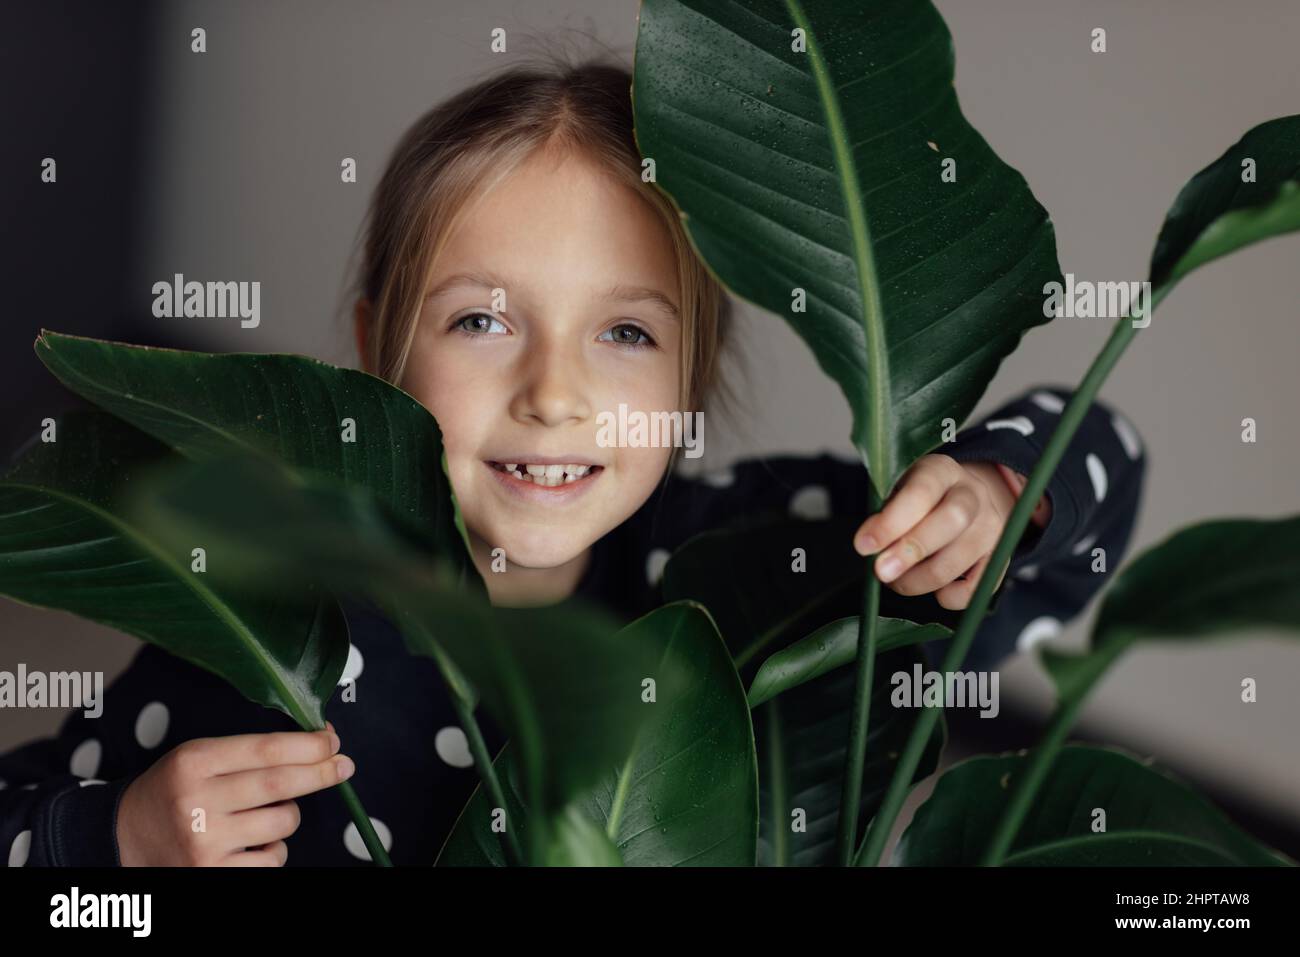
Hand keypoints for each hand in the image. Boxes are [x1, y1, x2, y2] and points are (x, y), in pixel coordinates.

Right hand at [115, 723, 352, 865]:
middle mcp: (196, 802)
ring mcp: (204, 842)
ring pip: (282, 823)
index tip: (333, 742)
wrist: (123, 839)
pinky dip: (274, 849)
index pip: (266, 749)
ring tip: (265, 813)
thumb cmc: (176, 790)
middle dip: (321, 773)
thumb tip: (319, 742)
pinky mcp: (212, 873)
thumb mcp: (200, 757)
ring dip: (289, 815)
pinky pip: (272, 859)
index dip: (308, 746)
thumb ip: (252, 751)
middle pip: (280, 784)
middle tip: (344, 765)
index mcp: (194, 762)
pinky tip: (252, 842)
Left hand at [852, 455, 1041, 609]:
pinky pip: (979, 586)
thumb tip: (869, 546)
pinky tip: (934, 592)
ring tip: (896, 582)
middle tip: (881, 572)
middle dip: (911, 551)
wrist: (963, 498)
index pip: (921, 492)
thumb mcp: (897, 491)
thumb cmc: (918, 499)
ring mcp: (991, 526)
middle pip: (952, 520)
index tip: (863, 546)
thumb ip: (884, 514)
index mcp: (942, 471)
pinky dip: (953, 597)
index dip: (891, 522)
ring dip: (921, 580)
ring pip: (960, 558)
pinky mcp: (999, 557)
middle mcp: (973, 494)